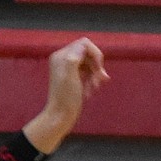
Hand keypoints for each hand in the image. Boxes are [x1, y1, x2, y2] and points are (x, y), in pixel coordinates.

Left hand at [23, 36, 107, 154]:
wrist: (60, 116)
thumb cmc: (66, 98)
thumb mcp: (70, 75)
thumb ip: (75, 57)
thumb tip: (83, 43)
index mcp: (61, 55)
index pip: (84, 44)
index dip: (95, 54)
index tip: (99, 68)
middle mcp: (64, 59)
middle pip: (88, 54)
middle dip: (96, 66)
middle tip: (100, 81)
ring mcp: (69, 68)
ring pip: (90, 64)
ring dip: (95, 75)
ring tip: (94, 88)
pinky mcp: (73, 77)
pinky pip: (88, 73)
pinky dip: (91, 80)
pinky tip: (90, 91)